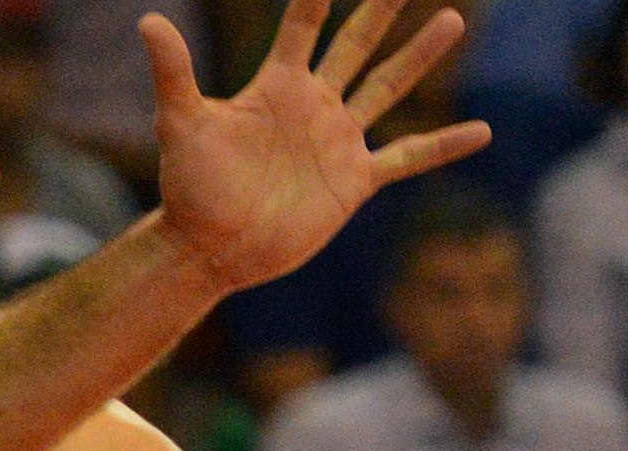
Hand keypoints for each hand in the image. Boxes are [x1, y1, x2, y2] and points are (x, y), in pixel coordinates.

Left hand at [146, 0, 490, 291]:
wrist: (210, 250)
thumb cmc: (190, 188)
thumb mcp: (181, 125)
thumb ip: (173, 73)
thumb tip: (146, 20)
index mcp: (278, 86)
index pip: (304, 24)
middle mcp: (313, 105)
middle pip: (356, 44)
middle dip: (380, 9)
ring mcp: (338, 140)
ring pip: (387, 87)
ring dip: (419, 56)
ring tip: (449, 20)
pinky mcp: (354, 180)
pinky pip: (407, 157)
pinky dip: (443, 146)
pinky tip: (482, 131)